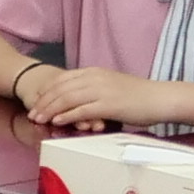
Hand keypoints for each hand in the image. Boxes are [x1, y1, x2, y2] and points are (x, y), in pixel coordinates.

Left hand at [15, 63, 141, 129]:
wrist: (161, 98)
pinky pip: (82, 110)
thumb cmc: (138, 96)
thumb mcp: (111, 86)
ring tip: (39, 119)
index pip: (62, 79)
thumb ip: (93, 89)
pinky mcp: (109, 105)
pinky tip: (57, 121)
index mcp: (94, 72)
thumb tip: (78, 99)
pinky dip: (67, 115)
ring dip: (50, 109)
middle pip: (61, 88)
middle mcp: (95, 78)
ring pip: (67, 98)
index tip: (35, 100)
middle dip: (43, 101)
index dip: (46, 90)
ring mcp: (102, 91)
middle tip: (32, 113)